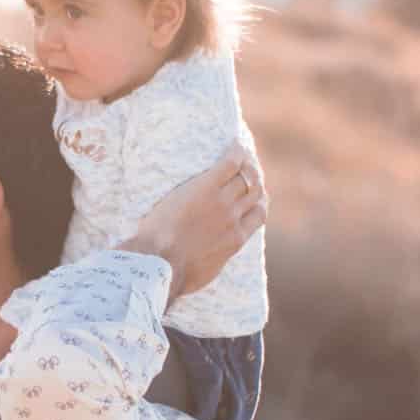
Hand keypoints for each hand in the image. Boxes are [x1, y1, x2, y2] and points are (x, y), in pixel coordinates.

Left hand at [121, 145, 267, 301]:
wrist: (161, 263)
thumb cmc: (175, 273)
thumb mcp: (204, 272)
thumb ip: (213, 261)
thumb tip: (210, 262)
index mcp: (235, 240)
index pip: (258, 214)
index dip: (259, 201)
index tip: (256, 195)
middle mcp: (234, 218)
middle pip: (254, 192)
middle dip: (255, 180)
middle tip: (249, 170)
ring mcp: (222, 202)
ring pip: (246, 177)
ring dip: (247, 165)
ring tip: (242, 157)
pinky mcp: (206, 187)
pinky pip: (229, 163)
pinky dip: (236, 153)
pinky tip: (234, 146)